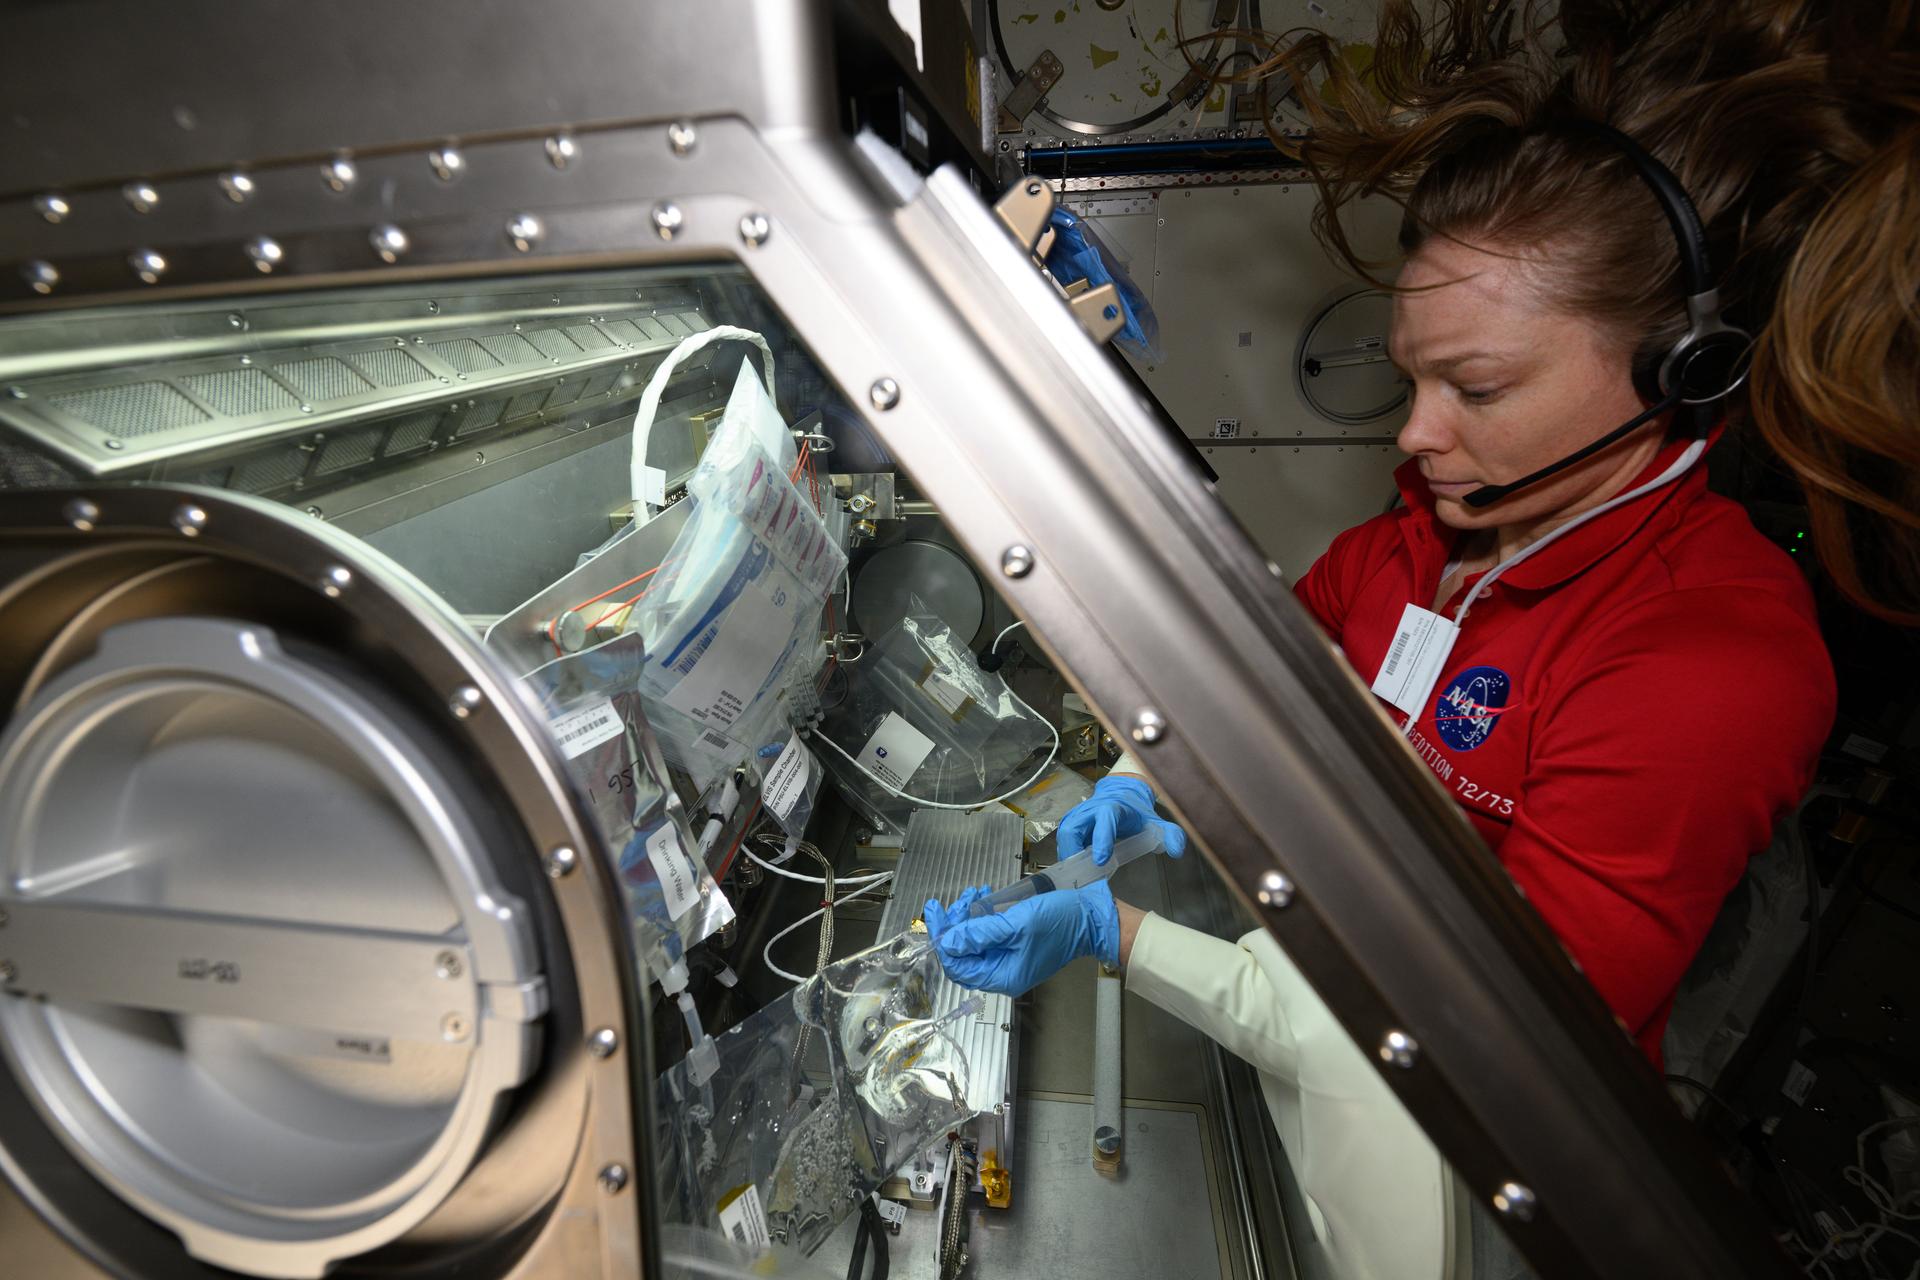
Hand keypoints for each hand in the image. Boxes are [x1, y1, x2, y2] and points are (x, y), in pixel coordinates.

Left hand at [921, 881, 1119, 997]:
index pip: (957, 966)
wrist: (1092, 918)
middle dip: (955, 925)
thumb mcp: (1016, 924)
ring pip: (975, 941)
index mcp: (1002, 976)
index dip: (942, 939)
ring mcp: (1010, 958)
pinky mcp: (1016, 945)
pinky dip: (982, 917)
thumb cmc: (1059, 922)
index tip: (934, 913)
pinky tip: (984, 898)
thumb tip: (947, 941)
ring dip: (968, 917)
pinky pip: (989, 935)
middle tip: (956, 900)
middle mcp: (1003, 972)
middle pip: (964, 953)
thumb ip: (979, 934)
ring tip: (973, 894)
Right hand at [1057, 775, 1187, 864]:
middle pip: (1073, 828)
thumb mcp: (1155, 822)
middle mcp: (1091, 809)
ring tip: (1076, 874)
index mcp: (1113, 807)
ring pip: (1064, 834)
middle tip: (1081, 874)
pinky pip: (1063, 839)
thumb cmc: (1136, 813)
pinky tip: (1075, 868)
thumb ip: (1170, 834)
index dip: (1101, 839)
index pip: (1105, 820)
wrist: (1121, 796)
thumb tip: (1177, 850)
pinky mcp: (1070, 822)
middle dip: (1074, 851)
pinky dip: (1067, 854)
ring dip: (1068, 854)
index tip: (1102, 860)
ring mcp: (1077, 814)